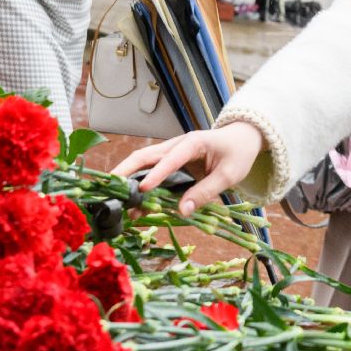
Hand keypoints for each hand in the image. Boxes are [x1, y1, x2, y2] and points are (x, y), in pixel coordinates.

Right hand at [110, 121, 263, 214]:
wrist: (241, 139)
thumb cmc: (237, 154)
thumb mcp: (229, 175)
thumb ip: (206, 192)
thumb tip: (183, 212)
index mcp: (192, 143)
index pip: (171, 158)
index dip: (156, 173)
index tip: (142, 189)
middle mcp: (176, 145)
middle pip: (145, 155)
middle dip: (125, 170)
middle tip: (108, 187)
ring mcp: (170, 153)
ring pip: (142, 163)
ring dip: (128, 179)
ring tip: (114, 199)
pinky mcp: (169, 163)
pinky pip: (149, 173)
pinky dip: (138, 186)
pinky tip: (131, 204)